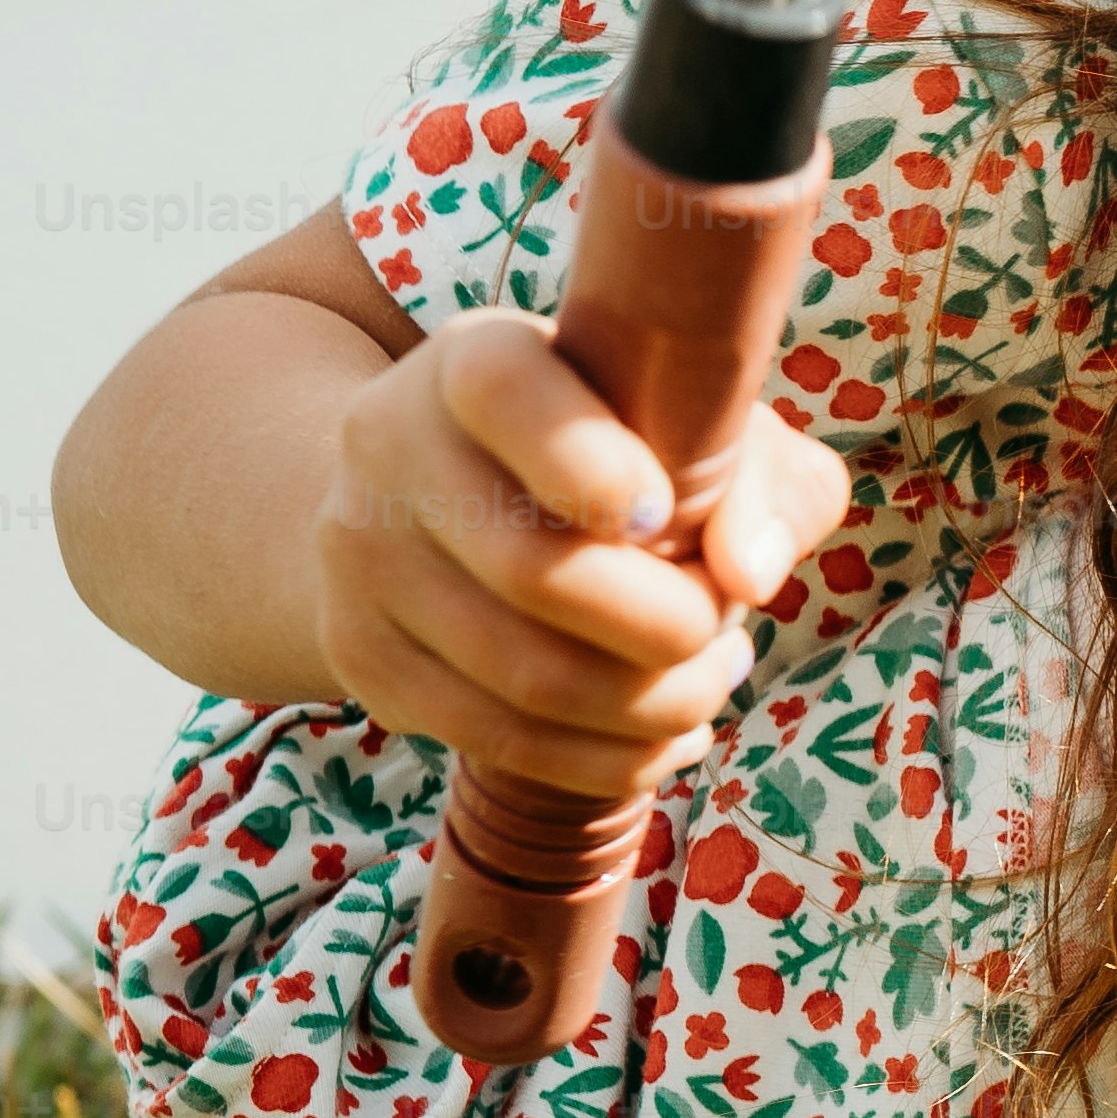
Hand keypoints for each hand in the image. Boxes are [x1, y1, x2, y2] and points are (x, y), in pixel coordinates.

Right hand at [315, 311, 842, 799]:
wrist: (438, 490)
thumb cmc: (622, 447)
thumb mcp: (699, 426)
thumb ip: (758, 477)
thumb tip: (748, 576)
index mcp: (475, 358)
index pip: (504, 392)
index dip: (591, 463)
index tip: (663, 514)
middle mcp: (391, 444)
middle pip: (532, 570)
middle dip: (671, 626)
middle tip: (729, 628)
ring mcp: (358, 555)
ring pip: (525, 678)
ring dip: (656, 704)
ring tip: (713, 676)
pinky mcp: (359, 654)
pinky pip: (498, 741)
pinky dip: (610, 759)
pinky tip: (671, 733)